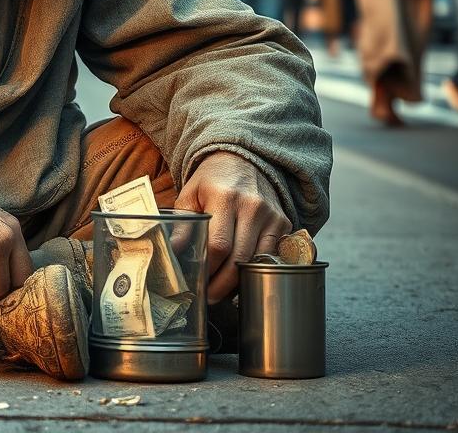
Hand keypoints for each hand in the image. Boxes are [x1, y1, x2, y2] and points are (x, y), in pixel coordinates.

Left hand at [174, 151, 290, 303]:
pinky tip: (242, 277)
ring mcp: (271, 215)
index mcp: (224, 197)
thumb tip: (173, 252)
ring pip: (258, 261)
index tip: (198, 282)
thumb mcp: (191, 195)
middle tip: (209, 296)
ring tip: (223, 291)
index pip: (218, 244)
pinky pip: (272, 256)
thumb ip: (184, 224)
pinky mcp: (283, 223)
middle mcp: (252, 206)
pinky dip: (257, 270)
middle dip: (223, 284)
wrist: (243, 160)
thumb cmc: (212, 180)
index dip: (208, 268)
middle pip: (239, 258)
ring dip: (240, 281)